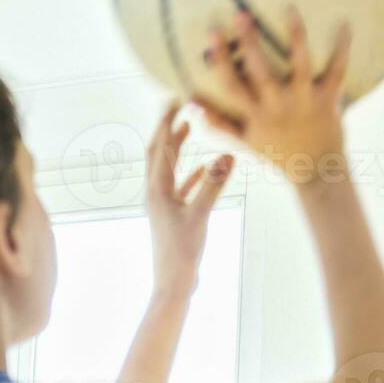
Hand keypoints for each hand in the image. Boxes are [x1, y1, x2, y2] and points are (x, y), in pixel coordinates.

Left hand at [145, 102, 234, 296]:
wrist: (173, 283)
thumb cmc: (182, 252)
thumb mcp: (200, 215)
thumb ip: (213, 184)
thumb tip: (228, 155)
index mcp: (157, 189)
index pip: (160, 146)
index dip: (168, 121)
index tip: (176, 99)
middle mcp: (155, 193)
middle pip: (157, 152)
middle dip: (167, 128)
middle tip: (179, 107)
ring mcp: (162, 204)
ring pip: (167, 167)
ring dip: (176, 147)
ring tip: (189, 128)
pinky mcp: (171, 215)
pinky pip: (179, 186)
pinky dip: (189, 172)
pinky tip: (203, 168)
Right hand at [192, 7, 349, 182]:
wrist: (317, 171)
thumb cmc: (278, 153)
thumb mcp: (245, 140)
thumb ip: (218, 121)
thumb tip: (190, 101)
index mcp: (256, 115)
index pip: (232, 85)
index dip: (221, 60)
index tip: (212, 32)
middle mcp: (278, 106)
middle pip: (261, 71)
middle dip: (250, 42)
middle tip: (242, 13)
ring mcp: (305, 102)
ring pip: (300, 66)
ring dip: (296, 37)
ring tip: (290, 10)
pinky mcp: (328, 100)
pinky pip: (337, 72)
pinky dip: (342, 49)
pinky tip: (346, 24)